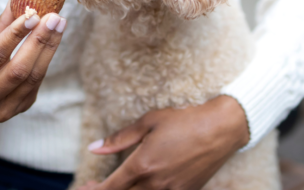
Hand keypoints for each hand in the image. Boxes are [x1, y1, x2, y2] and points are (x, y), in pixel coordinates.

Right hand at [0, 2, 66, 121]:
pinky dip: (47, 57)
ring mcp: (2, 110)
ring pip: (32, 77)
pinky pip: (38, 82)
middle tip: (53, 17)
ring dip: (49, 47)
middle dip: (38, 41)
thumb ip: (3, 23)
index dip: (15, 34)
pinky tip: (54, 38)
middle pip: (17, 70)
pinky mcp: (20, 108)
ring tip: (59, 24)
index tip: (33, 14)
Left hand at [81, 95, 248, 189]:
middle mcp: (156, 184)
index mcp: (143, 165)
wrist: (219, 129)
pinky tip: (143, 184)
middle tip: (92, 187)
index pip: (110, 188)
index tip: (83, 187)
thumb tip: (94, 147)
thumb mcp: (148, 122)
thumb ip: (119, 138)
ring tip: (118, 185)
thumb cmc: (183, 120)